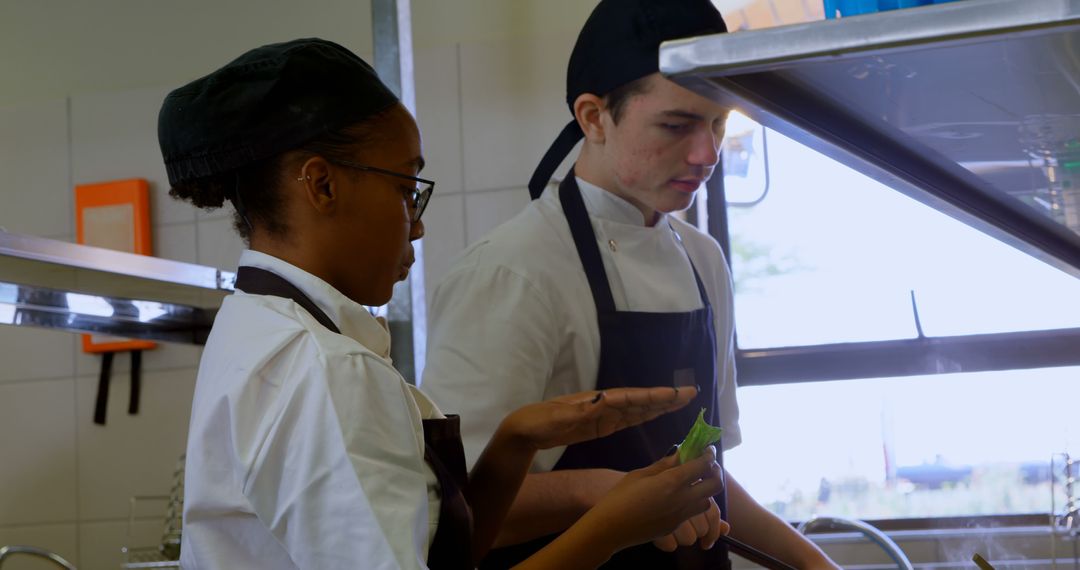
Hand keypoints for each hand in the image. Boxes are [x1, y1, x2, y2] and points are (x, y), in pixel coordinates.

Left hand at [501, 386, 696, 450]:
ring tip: (682, 400)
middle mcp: (603, 404)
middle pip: (640, 400)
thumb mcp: (555, 419)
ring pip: (637, 409)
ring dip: (659, 405)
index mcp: (595, 401)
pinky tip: (656, 413)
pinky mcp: (600, 425)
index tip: (674, 394)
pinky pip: (628, 419)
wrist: (525, 430)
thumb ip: (579, 412)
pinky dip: (644, 415)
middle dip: (664, 397)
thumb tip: (603, 401)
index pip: (630, 398)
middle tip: (691, 393)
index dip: (653, 397)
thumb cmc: (537, 422)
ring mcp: (603, 414)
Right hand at [579, 446, 725, 553]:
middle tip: (706, 465)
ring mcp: (681, 516)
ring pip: (708, 502)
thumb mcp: (640, 475)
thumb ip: (663, 465)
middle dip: (715, 472)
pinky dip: (692, 502)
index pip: (702, 465)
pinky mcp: (675, 526)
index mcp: (672, 482)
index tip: (707, 448)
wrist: (610, 528)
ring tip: (693, 483)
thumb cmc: (619, 497)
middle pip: (715, 485)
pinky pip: (692, 512)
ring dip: (705, 490)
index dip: (709, 454)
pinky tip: (677, 498)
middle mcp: (682, 499)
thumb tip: (680, 453)